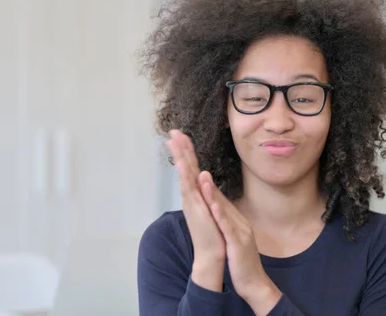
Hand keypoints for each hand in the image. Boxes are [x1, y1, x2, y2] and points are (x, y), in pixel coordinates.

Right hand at [166, 130, 225, 290]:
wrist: (212, 254)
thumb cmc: (212, 233)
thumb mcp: (210, 209)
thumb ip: (206, 195)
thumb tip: (203, 183)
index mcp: (195, 195)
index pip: (190, 168)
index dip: (186, 151)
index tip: (181, 135)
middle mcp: (191, 196)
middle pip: (184, 168)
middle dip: (179, 149)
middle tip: (173, 131)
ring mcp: (192, 203)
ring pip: (184, 176)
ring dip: (180, 158)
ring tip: (175, 142)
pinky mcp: (197, 211)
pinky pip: (191, 191)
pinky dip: (188, 178)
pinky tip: (186, 166)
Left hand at [199, 176, 281, 314]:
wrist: (254, 283)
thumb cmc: (240, 262)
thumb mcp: (232, 238)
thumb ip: (226, 223)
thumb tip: (217, 212)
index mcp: (234, 220)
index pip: (217, 197)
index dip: (204, 182)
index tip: (193, 169)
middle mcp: (238, 221)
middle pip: (219, 197)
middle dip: (205, 179)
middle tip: (196, 165)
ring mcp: (240, 231)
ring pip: (223, 209)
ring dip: (213, 193)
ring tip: (202, 176)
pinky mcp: (238, 244)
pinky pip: (229, 228)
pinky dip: (221, 216)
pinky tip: (213, 206)